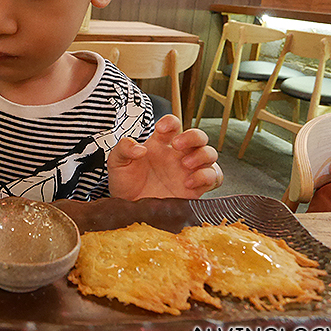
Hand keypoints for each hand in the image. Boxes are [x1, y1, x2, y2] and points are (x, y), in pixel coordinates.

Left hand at [107, 114, 221, 199]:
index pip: (173, 124)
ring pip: (210, 154)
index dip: (170, 122)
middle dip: (192, 136)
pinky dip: (207, 176)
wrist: (129, 208)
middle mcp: (178, 155)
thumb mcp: (117, 162)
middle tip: (177, 145)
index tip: (161, 128)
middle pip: (198, 136)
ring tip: (185, 164)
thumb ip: (124, 149)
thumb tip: (140, 148)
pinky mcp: (196, 188)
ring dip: (202, 155)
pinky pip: (214, 177)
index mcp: (160, 144)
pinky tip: (189, 182)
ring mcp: (189, 171)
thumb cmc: (125, 183)